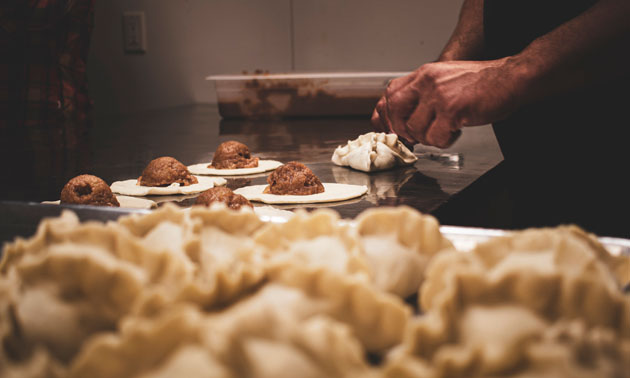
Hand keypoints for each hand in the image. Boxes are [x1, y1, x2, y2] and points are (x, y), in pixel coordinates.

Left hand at [372, 58, 522, 147]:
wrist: (511, 79)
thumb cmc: (481, 84)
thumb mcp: (445, 80)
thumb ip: (423, 94)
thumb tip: (403, 118)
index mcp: (423, 74)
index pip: (390, 94)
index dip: (387, 115)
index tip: (391, 129)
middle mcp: (427, 82)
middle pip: (395, 111)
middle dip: (402, 130)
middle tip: (416, 137)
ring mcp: (439, 96)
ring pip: (415, 129)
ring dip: (429, 137)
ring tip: (446, 130)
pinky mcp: (452, 110)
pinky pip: (435, 137)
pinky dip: (444, 141)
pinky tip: (457, 131)